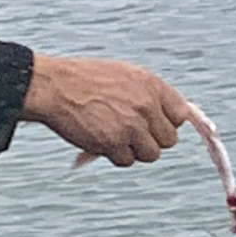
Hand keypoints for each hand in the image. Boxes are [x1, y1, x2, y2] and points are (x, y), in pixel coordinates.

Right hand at [22, 54, 192, 166]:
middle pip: (169, 140)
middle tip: (133, 134)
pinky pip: (127, 161)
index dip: (168, 123)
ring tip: (116, 137)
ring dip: (135, 150)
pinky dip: (115, 156)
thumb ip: (149, 94)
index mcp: (151, 85)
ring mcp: (131, 126)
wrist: (54, 87)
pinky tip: (102, 141)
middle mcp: (146, 105)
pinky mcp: (113, 144)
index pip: (181, 115)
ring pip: (151, 154)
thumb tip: (169, 116)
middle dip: (152, 140)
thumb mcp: (125, 75)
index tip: (156, 125)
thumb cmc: (85, 80)